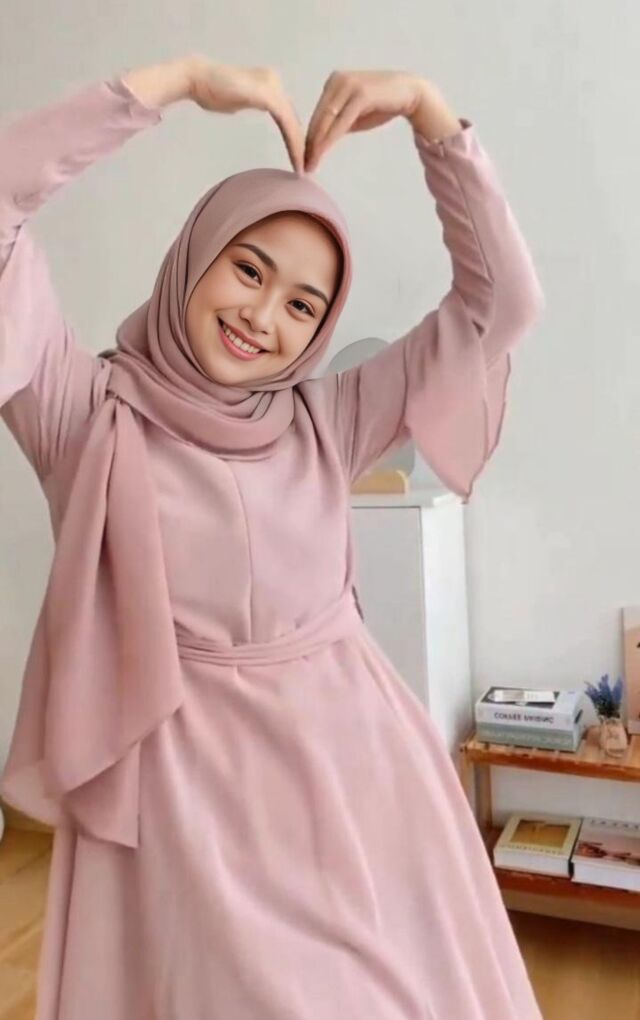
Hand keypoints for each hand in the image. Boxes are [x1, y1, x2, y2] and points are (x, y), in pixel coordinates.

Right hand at [187, 56, 304, 172]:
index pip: (287, 113)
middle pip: (293, 117)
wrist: (197, 79)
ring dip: (300, 146)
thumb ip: (253, 103)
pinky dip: (293, 141)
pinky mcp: (267, 95)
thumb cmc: (210, 90)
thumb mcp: (239, 100)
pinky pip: (286, 121)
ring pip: (293, 121)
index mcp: (269, 83)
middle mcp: (274, 82)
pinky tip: (296, 157)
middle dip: (301, 144)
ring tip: (303, 167)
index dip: (294, 136)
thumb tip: (258, 108)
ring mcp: (272, 86)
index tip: (298, 159)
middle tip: (307, 167)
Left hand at [304, 70, 458, 171]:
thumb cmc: (382, 104)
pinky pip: (340, 121)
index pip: (317, 114)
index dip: (308, 137)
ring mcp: (348, 85)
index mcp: (333, 83)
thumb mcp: (355, 115)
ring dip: (317, 144)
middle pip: (318, 117)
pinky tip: (322, 153)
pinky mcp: (360, 94)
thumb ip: (338, 123)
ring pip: (326, 120)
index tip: (302, 158)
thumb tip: (321, 140)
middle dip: (309, 143)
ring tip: (310, 164)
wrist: (409, 93)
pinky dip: (329, 138)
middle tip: (302, 166)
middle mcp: (337, 80)